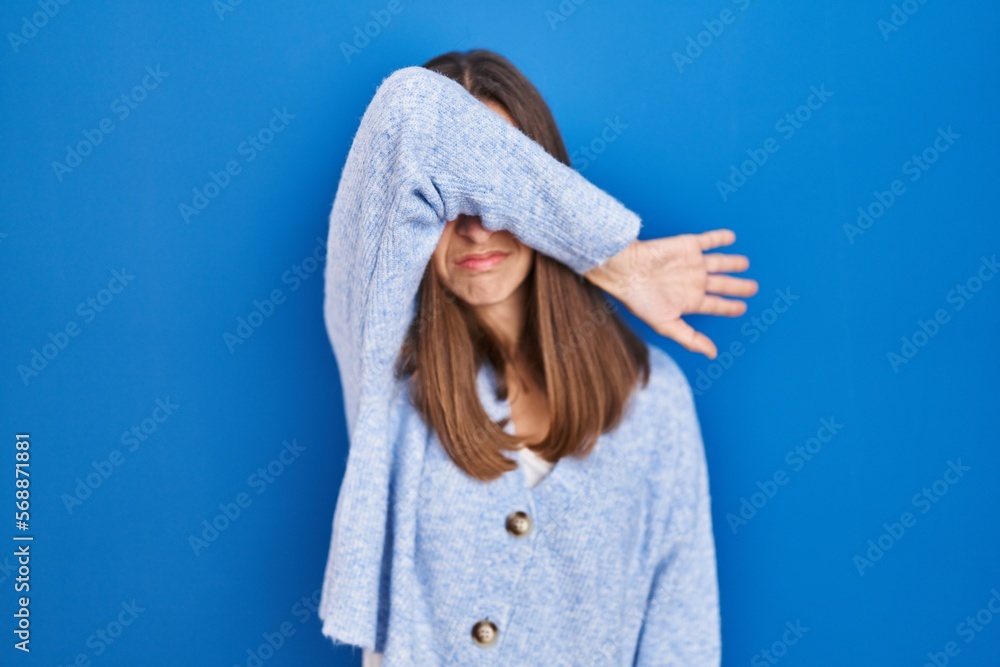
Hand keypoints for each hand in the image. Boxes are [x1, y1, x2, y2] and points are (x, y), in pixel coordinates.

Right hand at [583, 229, 757, 358]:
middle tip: (753, 288)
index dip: (730, 306)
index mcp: (689, 300)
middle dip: (738, 287)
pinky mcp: (688, 246)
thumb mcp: (667, 324)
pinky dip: (721, 238)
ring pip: (719, 263)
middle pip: (722, 284)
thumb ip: (690, 339)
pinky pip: (708, 241)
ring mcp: (692, 263)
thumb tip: (712, 354)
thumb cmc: (641, 300)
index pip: (715, 304)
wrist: (628, 270)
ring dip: (733, 262)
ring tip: (745, 263)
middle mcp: (693, 281)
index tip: (742, 308)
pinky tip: (732, 237)